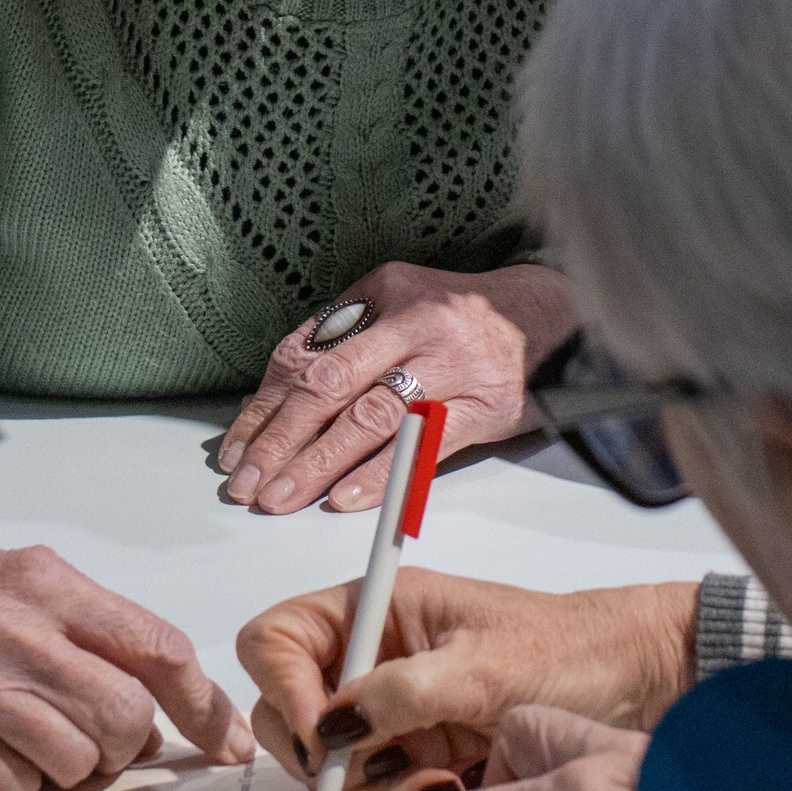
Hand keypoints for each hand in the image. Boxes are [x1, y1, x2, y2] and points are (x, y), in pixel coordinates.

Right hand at [0, 518, 254, 790]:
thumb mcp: (40, 580)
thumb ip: (103, 635)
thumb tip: (166, 720)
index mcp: (50, 584)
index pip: (156, 647)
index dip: (204, 704)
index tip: (228, 742)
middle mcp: (13, 629)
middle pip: (122, 715)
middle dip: (126, 739)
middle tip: (103, 732)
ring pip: (75, 761)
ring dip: (74, 763)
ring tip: (42, 731)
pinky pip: (17, 790)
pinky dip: (21, 782)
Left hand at [219, 262, 577, 512]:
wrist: (555, 316)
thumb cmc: (464, 317)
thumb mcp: (401, 301)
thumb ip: (344, 337)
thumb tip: (274, 393)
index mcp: (385, 292)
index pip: (306, 354)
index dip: (266, 405)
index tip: (236, 446)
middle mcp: (415, 324)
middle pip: (329, 386)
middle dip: (279, 439)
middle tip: (246, 482)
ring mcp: (451, 366)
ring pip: (369, 418)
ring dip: (317, 463)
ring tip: (281, 496)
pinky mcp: (482, 405)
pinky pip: (422, 445)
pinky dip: (380, 474)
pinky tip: (344, 498)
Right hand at [236, 567, 693, 790]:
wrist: (636, 683)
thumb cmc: (571, 650)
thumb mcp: (486, 667)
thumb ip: (404, 692)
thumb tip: (334, 723)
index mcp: (375, 610)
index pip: (276, 639)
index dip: (284, 686)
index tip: (324, 733)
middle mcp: (371, 658)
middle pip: (287, 710)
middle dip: (325, 754)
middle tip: (380, 770)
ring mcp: (390, 711)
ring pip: (329, 764)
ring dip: (371, 790)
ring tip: (438, 787)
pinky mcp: (415, 755)